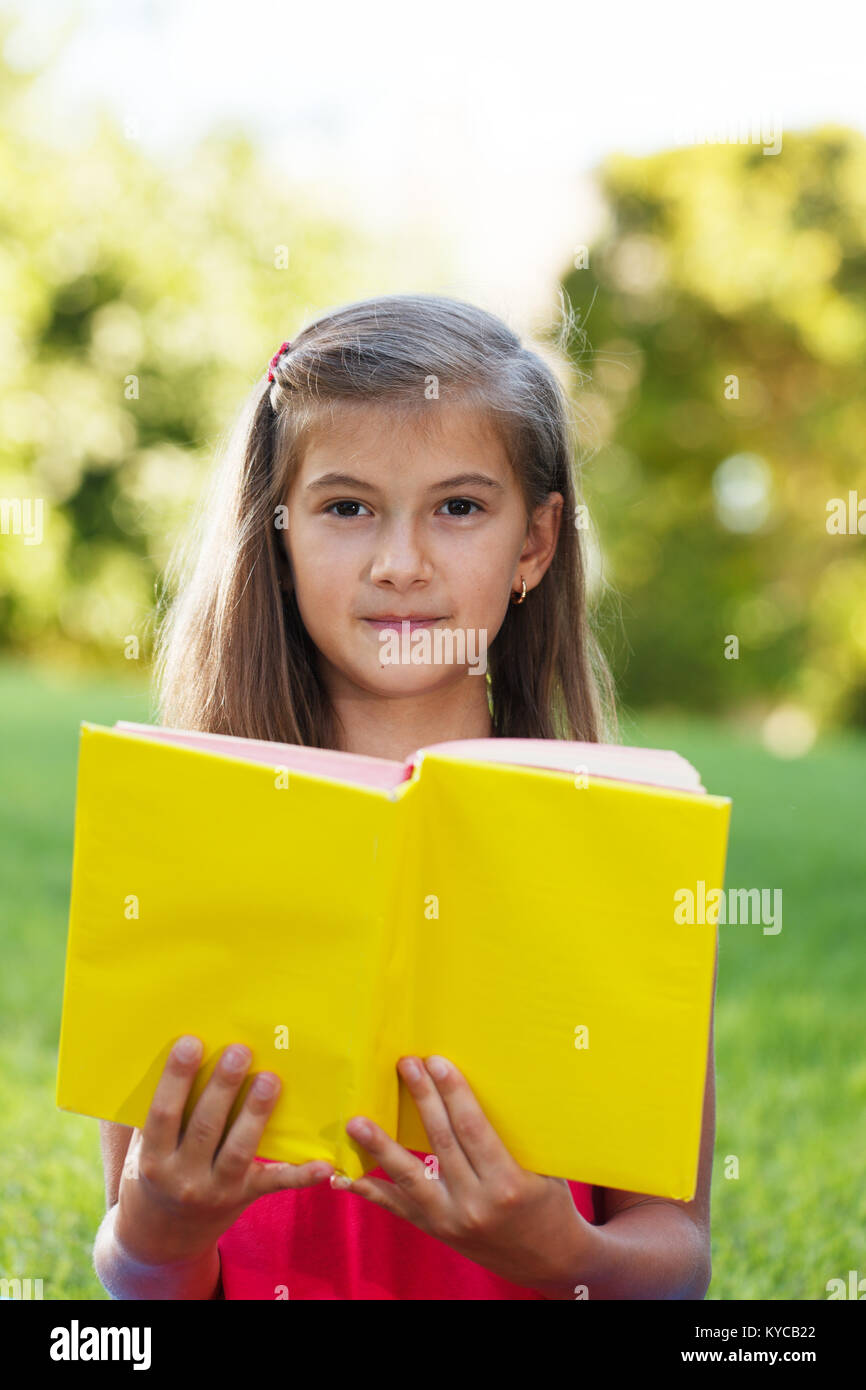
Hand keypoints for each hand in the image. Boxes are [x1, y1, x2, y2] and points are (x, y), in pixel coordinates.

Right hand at [114, 1036, 333, 1265]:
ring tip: (270, 1079)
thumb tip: (175, 1055)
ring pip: (239, 1149)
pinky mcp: (244, 1196)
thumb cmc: (153, 1175)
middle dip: (223, 1087)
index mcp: (154, 1160)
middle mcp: (184, 1178)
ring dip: (256, 1113)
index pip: (164, 1114)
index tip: (191, 1042)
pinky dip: (301, 1175)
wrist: (160, 1238)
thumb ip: (157, 1115)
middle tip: (239, 1051)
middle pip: (205, 1127)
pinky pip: (274, 1183)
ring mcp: (217, 1190)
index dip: (176, 1079)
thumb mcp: (143, 1150)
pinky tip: (324, 1164)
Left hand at [335, 1054, 594, 1289]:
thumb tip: (483, 1087)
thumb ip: (512, 1137)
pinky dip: (371, 1190)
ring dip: (381, 1147)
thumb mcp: (543, 1168)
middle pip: (440, 1142)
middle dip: (422, 1099)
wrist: (551, 1261)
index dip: (453, 1093)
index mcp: (508, 1184)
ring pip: (410, 1177)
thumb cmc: (551, 1203)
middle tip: (405, 1064)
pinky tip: (346, 1176)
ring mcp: (451, 1221)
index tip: (436, 1062)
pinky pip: (399, 1208)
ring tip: (357, 1122)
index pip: (472, 1129)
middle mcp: (476, 1204)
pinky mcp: (437, 1230)